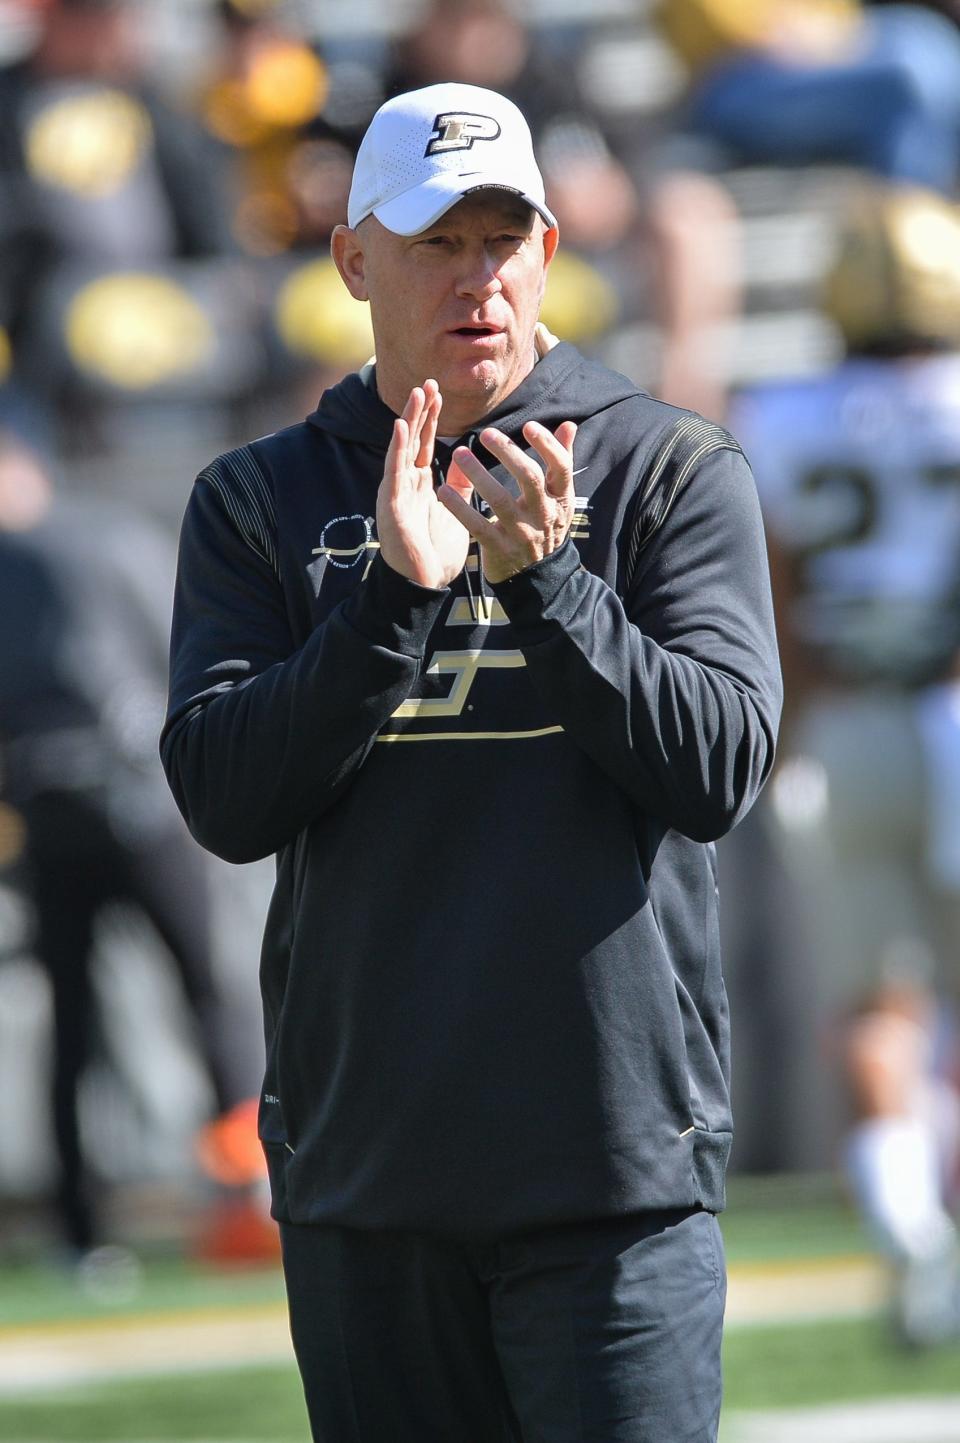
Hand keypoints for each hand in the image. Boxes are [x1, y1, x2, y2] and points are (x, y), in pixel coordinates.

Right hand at [377, 380, 471, 589]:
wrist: (424, 586)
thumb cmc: (436, 554)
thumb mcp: (455, 511)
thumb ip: (459, 485)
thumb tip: (467, 459)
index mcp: (419, 485)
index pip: (423, 443)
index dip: (429, 417)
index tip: (437, 391)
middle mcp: (404, 484)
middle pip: (411, 439)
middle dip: (419, 410)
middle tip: (428, 381)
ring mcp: (396, 493)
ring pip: (401, 449)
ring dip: (408, 420)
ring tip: (416, 393)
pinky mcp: (392, 506)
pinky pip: (394, 472)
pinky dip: (397, 448)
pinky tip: (401, 427)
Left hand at [438, 420, 577, 584]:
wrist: (538, 577)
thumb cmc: (546, 526)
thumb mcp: (560, 498)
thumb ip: (561, 461)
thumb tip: (569, 424)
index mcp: (561, 499)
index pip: (560, 468)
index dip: (547, 445)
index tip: (528, 426)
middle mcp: (544, 515)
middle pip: (529, 479)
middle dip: (508, 453)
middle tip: (486, 434)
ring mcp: (522, 534)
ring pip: (499, 500)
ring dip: (477, 475)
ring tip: (459, 454)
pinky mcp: (500, 549)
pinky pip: (477, 526)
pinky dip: (459, 509)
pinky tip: (443, 491)